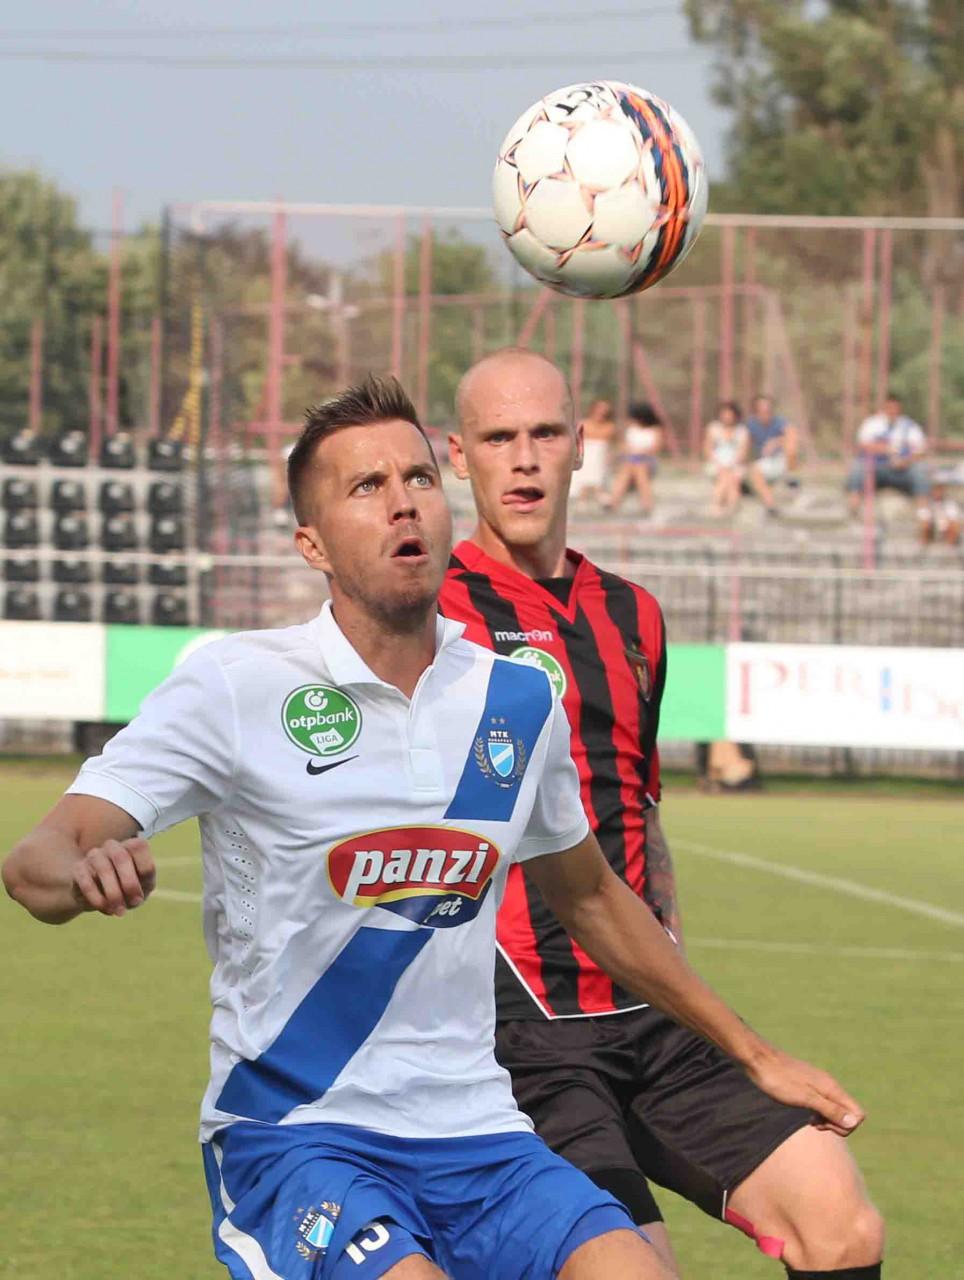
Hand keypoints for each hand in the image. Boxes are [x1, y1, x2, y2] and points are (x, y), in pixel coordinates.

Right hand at [71, 838, 155, 916]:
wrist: (101, 897)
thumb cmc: (128, 888)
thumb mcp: (142, 887)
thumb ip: (144, 886)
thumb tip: (135, 898)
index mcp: (131, 846)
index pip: (138, 846)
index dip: (144, 868)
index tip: (146, 888)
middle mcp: (112, 847)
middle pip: (120, 856)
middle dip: (129, 883)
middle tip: (134, 903)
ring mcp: (93, 856)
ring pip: (103, 869)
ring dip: (114, 894)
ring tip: (120, 911)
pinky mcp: (78, 869)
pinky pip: (87, 882)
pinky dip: (98, 899)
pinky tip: (106, 909)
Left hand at [746, 1047, 864, 1137]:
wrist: (758, 1060)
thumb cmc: (779, 1080)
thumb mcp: (805, 1098)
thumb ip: (830, 1109)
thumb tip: (854, 1122)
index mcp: (831, 1088)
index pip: (858, 1114)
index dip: (846, 1126)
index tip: (824, 1124)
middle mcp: (829, 1085)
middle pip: (849, 1113)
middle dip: (837, 1125)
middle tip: (815, 1125)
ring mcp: (819, 1084)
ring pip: (835, 1109)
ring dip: (827, 1121)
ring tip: (810, 1122)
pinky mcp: (808, 1085)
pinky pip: (823, 1104)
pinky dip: (818, 1113)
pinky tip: (805, 1115)